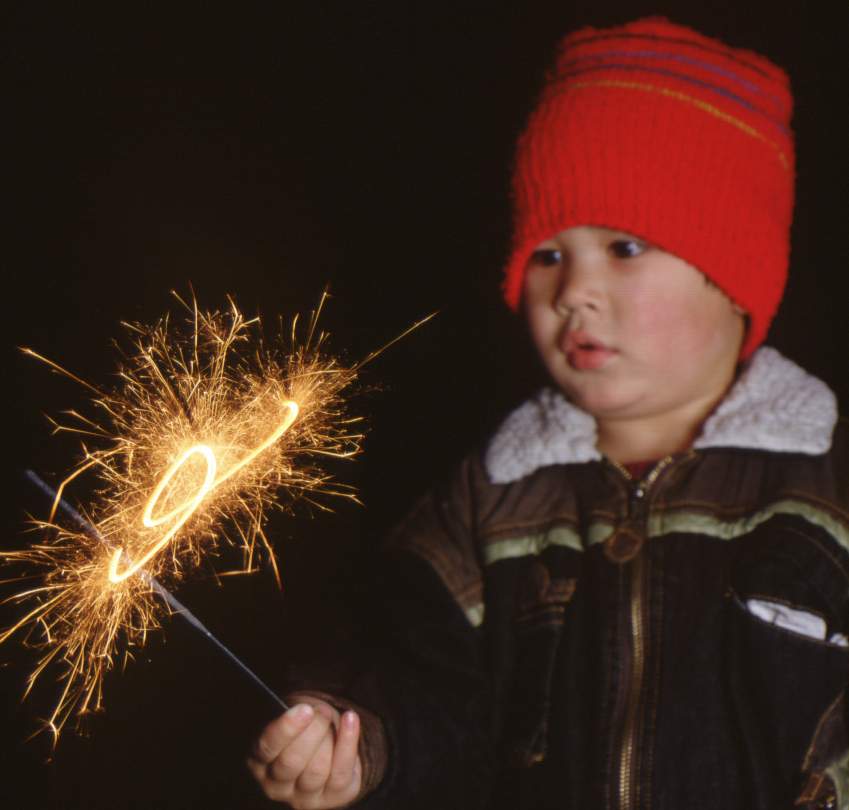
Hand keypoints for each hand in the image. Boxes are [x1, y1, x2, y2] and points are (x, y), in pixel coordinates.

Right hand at [247, 699, 362, 807]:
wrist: (323, 747)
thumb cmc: (302, 728)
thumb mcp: (289, 719)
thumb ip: (292, 716)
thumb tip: (307, 711)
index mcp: (260, 762)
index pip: (268, 748)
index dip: (287, 729)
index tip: (304, 709)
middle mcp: (277, 786)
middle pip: (292, 762)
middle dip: (312, 731)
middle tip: (322, 711)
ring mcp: (303, 797)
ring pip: (316, 771)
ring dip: (329, 737)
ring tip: (332, 717)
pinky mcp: (331, 799)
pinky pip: (341, 774)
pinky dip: (348, 743)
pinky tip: (350, 719)